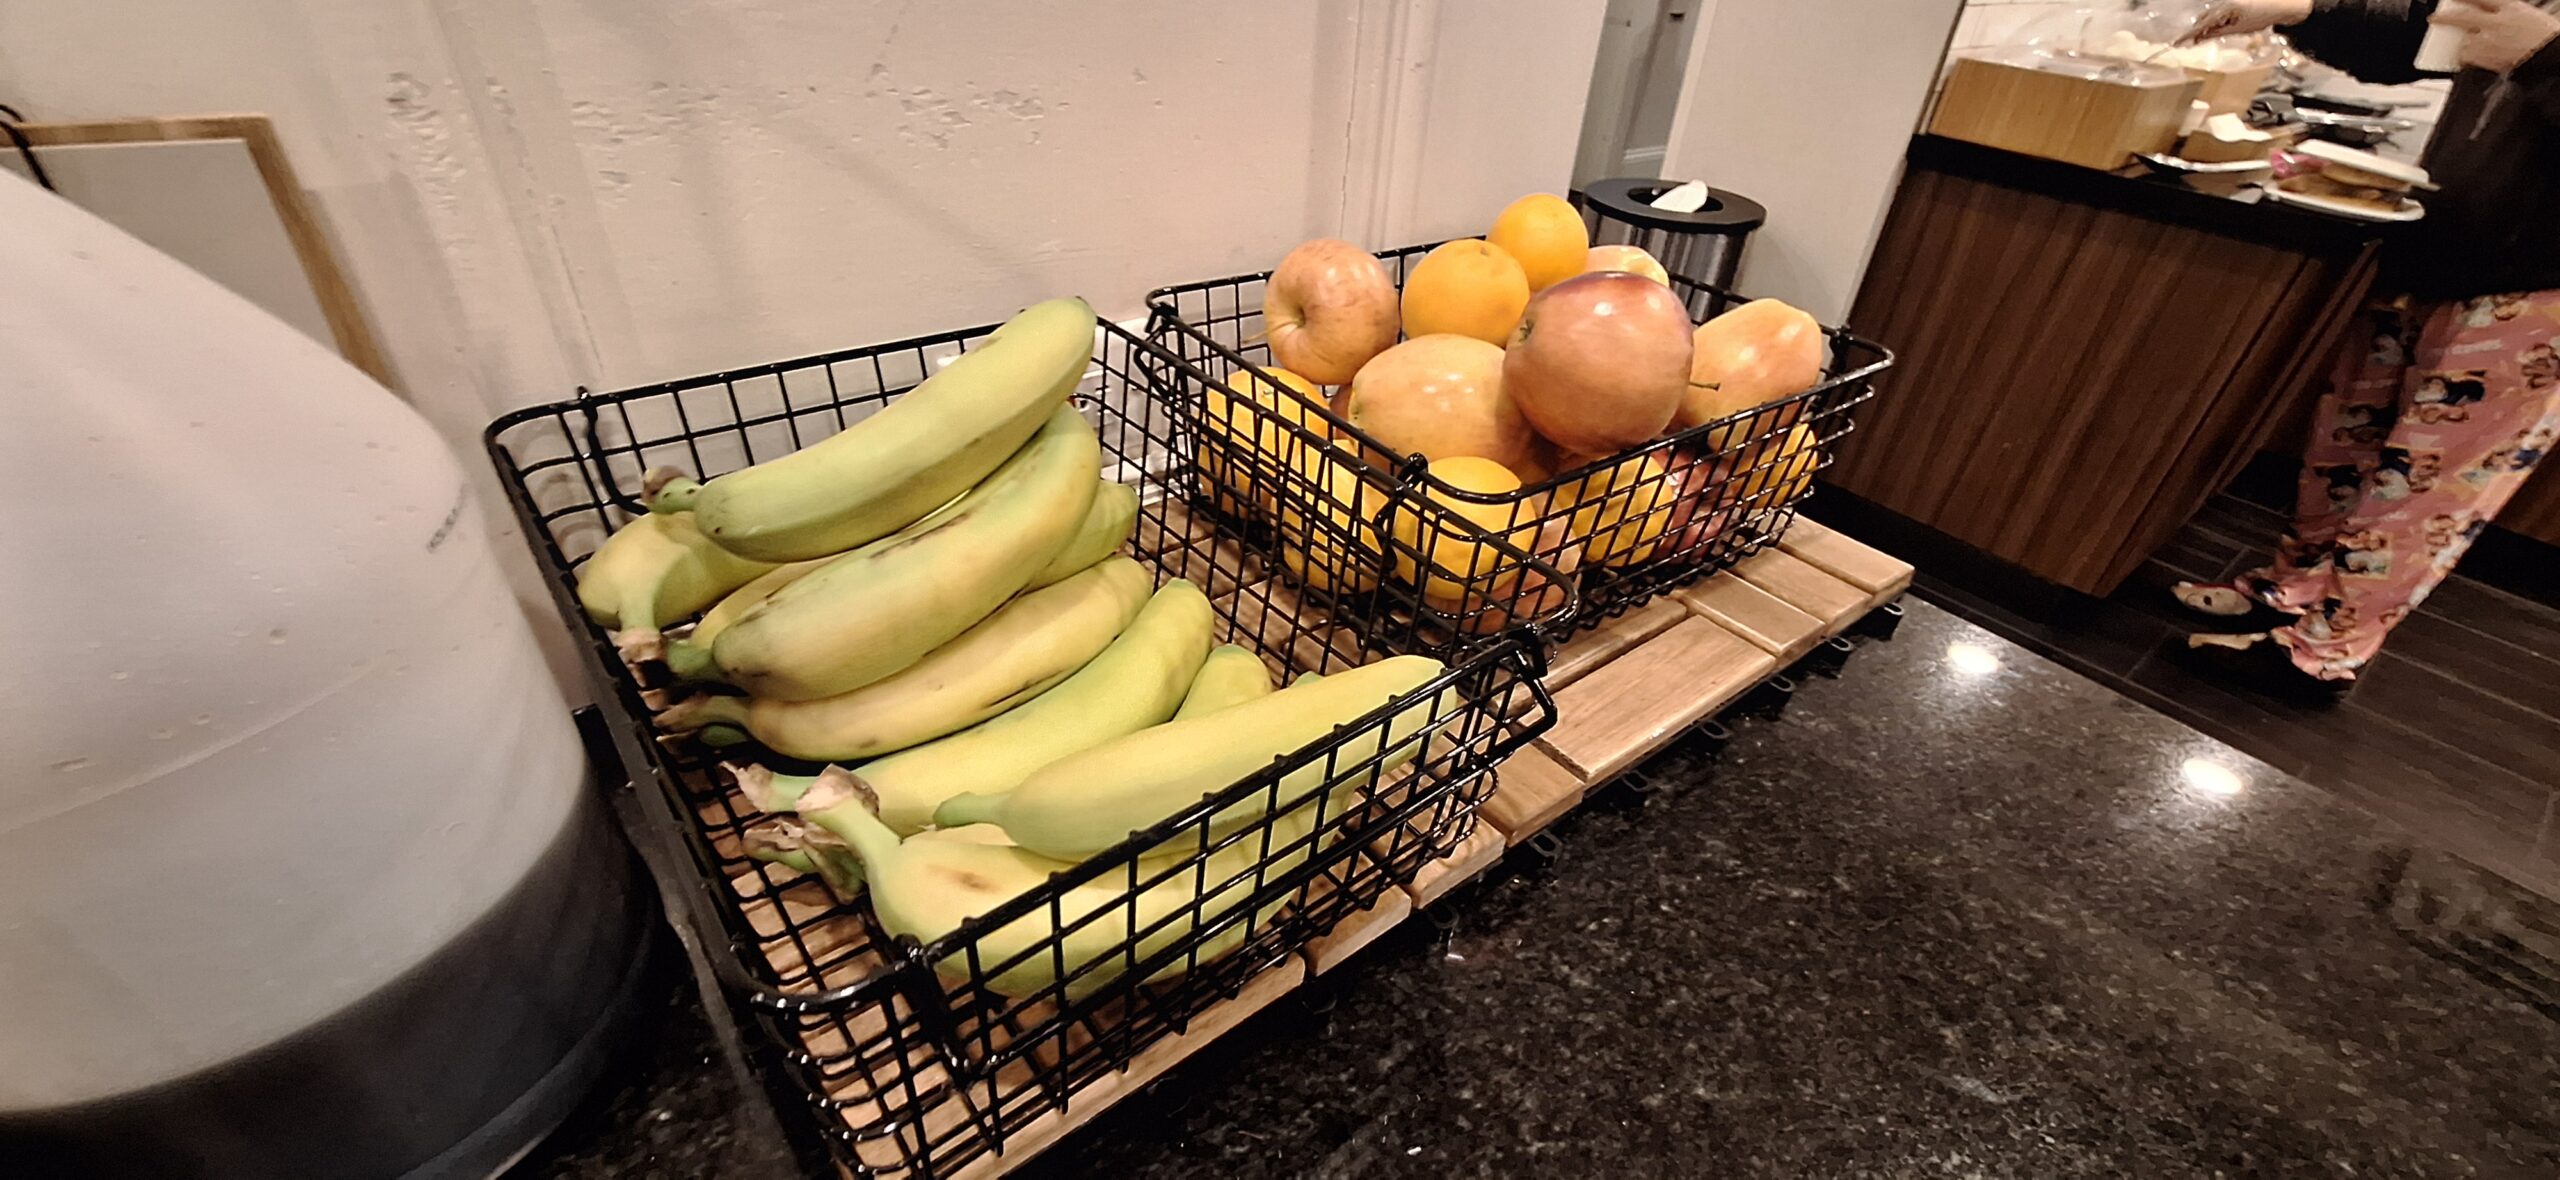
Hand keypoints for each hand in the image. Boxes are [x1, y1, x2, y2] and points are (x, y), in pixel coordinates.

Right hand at [2185, 0, 2315, 41]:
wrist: (2285, 4)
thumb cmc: (2264, 16)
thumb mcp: (2239, 29)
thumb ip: (2218, 33)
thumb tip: (2201, 37)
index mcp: (2224, 9)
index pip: (2201, 24)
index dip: (2188, 35)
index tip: (2177, 42)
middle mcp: (2225, 2)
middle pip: (2204, 17)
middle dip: (2197, 30)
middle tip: (2190, 43)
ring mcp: (2230, 2)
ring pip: (2212, 14)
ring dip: (2207, 25)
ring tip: (2204, 37)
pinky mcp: (2236, 3)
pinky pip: (2220, 11)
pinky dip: (2216, 20)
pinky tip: (2219, 27)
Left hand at [2433, 0, 2559, 73]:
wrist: (2551, 57)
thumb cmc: (2544, 37)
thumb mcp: (2527, 14)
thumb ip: (2504, 12)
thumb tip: (2486, 12)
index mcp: (2511, 7)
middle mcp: (2498, 22)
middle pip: (2463, 16)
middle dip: (2445, 17)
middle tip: (2434, 18)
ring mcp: (2490, 41)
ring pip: (2464, 39)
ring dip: (2463, 42)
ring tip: (2469, 45)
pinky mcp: (2487, 58)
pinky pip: (2467, 57)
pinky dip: (2466, 57)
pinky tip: (2472, 57)